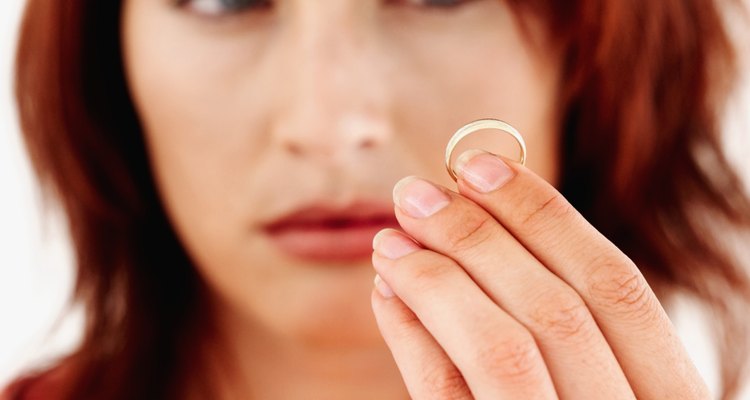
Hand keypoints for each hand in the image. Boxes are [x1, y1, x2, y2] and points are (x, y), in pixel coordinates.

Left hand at [370, 150, 708, 398]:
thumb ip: (570, 331)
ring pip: (505, 353)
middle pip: (556, 310)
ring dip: (439, 282)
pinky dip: (414, 343)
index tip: (481, 162)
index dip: (545, 216)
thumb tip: (479, 226)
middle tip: (416, 192)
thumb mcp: (609, 390)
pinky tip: (388, 297)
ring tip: (391, 238)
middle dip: (479, 238)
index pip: (615, 287)